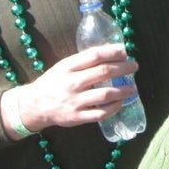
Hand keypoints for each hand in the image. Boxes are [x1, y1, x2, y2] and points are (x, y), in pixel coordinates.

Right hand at [14, 44, 139, 133]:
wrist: (34, 105)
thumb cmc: (54, 82)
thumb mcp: (64, 66)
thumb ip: (84, 60)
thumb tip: (112, 51)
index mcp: (67, 67)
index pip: (94, 55)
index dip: (112, 51)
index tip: (125, 51)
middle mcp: (71, 83)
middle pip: (104, 72)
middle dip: (124, 68)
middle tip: (134, 66)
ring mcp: (74, 101)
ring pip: (106, 94)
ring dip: (124, 90)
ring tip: (133, 87)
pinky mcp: (77, 117)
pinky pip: (101, 113)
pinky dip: (114, 107)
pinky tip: (121, 102)